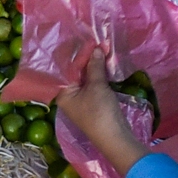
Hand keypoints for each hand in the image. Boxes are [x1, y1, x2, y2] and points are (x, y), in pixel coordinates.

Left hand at [54, 52, 147, 172]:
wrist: (114, 137)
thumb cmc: (100, 112)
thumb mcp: (96, 86)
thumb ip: (94, 66)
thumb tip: (96, 49)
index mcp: (62, 92)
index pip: (66, 68)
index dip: (77, 54)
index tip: (87, 40)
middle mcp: (68, 95)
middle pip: (75, 71)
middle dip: (87, 57)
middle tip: (97, 42)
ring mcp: (80, 99)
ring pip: (85, 77)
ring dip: (94, 64)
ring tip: (103, 48)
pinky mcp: (92, 102)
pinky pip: (93, 83)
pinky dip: (99, 73)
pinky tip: (105, 62)